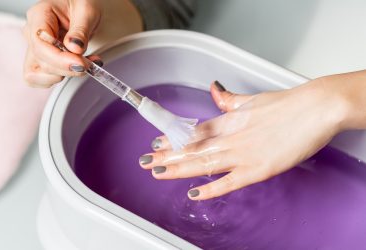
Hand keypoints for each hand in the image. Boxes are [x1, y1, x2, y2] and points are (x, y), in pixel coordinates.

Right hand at [23, 0, 101, 87]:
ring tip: (85, 64)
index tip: (80, 64)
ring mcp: (34, 47)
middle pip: (41, 62)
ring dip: (64, 75)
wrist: (81, 9)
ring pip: (38, 74)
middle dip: (67, 68)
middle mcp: (32, 32)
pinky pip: (41, 78)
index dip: (59, 59)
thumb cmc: (80, 4)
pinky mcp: (40, 60)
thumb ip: (80, 30)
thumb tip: (74, 48)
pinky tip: (75, 68)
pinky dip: (61, 77)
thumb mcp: (86, 11)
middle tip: (90, 64)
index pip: (40, 44)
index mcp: (39, 15)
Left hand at [139, 78, 349, 199]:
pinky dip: (211, 189)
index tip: (156, 144)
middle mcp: (230, 138)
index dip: (173, 139)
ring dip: (178, 169)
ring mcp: (242, 154)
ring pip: (203, 164)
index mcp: (228, 121)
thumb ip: (229, 100)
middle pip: (192, 149)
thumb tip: (214, 90)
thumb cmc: (287, 104)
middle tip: (145, 161)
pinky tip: (193, 193)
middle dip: (167, 156)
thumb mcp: (252, 100)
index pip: (194, 132)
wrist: (315, 109)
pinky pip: (229, 182)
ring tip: (158, 172)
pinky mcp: (258, 170)